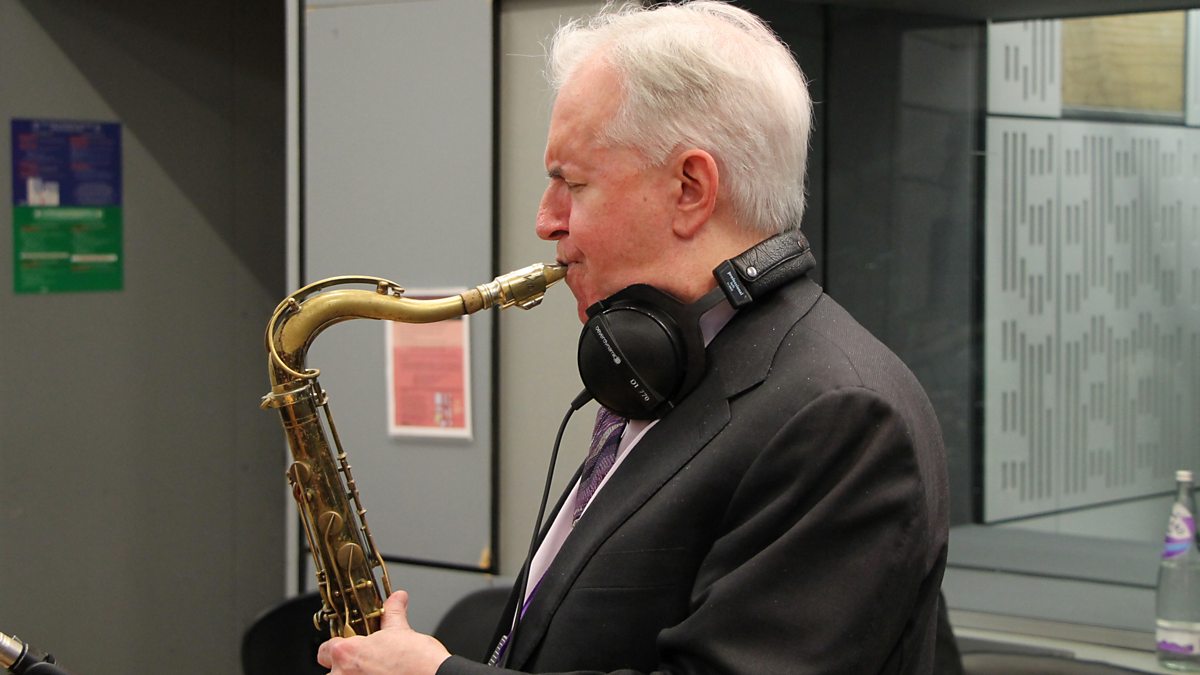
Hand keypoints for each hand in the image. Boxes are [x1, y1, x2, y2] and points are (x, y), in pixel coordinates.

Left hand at [317, 590, 451, 674]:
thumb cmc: (417, 663)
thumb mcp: (402, 631)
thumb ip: (392, 614)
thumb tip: (397, 599)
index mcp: (346, 654)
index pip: (325, 650)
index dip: (338, 648)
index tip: (349, 648)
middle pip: (332, 672)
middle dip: (347, 669)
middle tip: (369, 665)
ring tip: (380, 673)